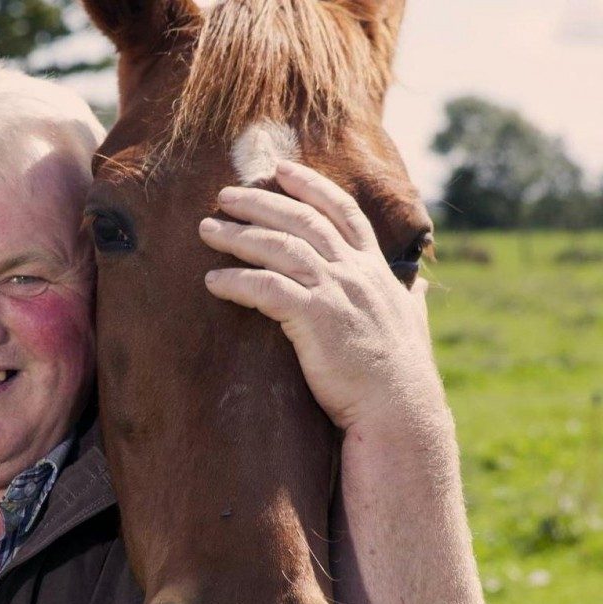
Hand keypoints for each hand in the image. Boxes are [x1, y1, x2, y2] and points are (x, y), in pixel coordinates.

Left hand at [198, 161, 446, 432]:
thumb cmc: (401, 373)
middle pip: (301, 220)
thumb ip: (411, 298)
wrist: (399, 411)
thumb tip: (420, 286)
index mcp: (375, 268)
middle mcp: (355, 272)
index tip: (281, 170)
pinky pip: (265, 288)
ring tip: (207, 230)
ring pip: (279, 248)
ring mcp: (335, 292)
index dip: (311, 186)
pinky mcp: (314, 318)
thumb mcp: (412, 324)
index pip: (342, 211)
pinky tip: (213, 280)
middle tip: (225, 195)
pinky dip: (236, 281)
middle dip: (260, 202)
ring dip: (238, 235)